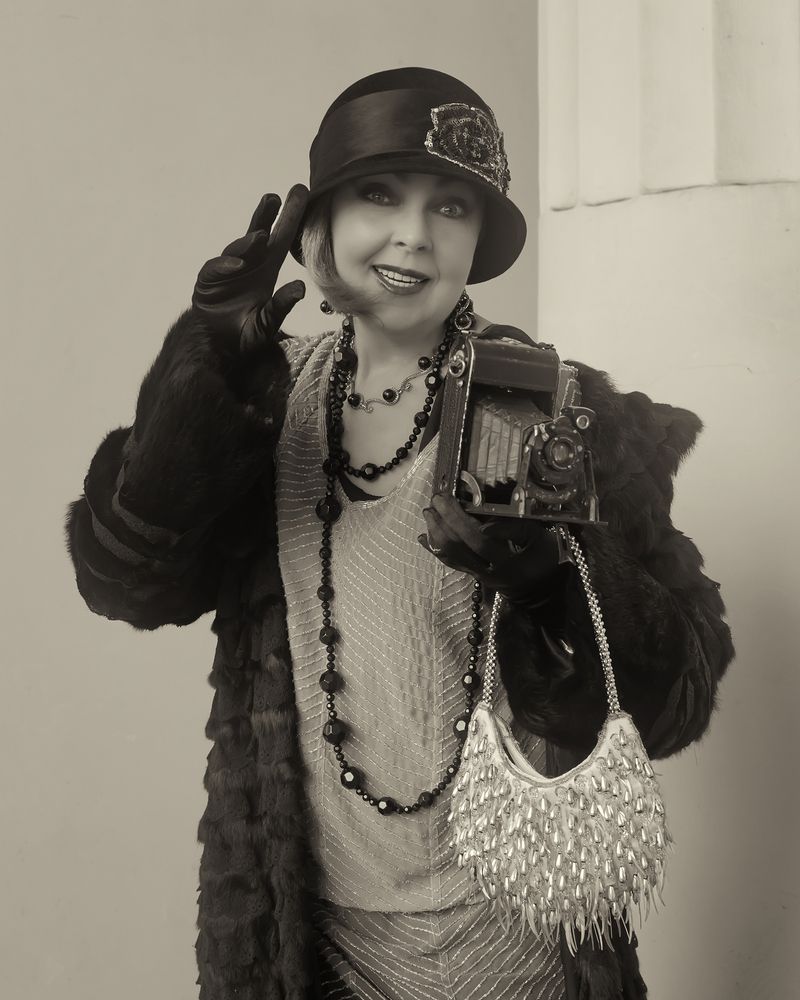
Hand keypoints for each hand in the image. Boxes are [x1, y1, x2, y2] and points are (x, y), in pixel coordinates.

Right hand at [191, 185, 308, 353]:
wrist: (218, 346)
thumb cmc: (246, 333)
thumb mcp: (268, 322)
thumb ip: (281, 306)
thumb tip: (300, 288)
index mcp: (266, 268)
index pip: (282, 238)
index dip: (291, 216)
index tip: (302, 193)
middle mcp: (248, 263)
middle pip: (259, 233)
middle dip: (268, 214)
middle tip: (277, 197)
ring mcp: (228, 269)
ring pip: (239, 249)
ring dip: (250, 242)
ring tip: (261, 236)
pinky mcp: (209, 279)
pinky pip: (217, 267)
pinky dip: (227, 265)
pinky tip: (238, 264)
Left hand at [418, 493, 563, 602]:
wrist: (544, 592)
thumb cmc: (546, 559)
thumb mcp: (540, 540)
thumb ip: (515, 530)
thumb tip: (486, 523)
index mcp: (509, 562)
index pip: (480, 540)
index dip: (462, 521)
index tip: (450, 500)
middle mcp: (490, 572)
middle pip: (460, 547)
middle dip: (444, 521)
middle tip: (436, 499)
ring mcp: (479, 576)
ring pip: (451, 556)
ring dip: (436, 533)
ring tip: (428, 512)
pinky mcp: (474, 577)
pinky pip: (450, 563)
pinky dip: (434, 548)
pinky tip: (423, 537)